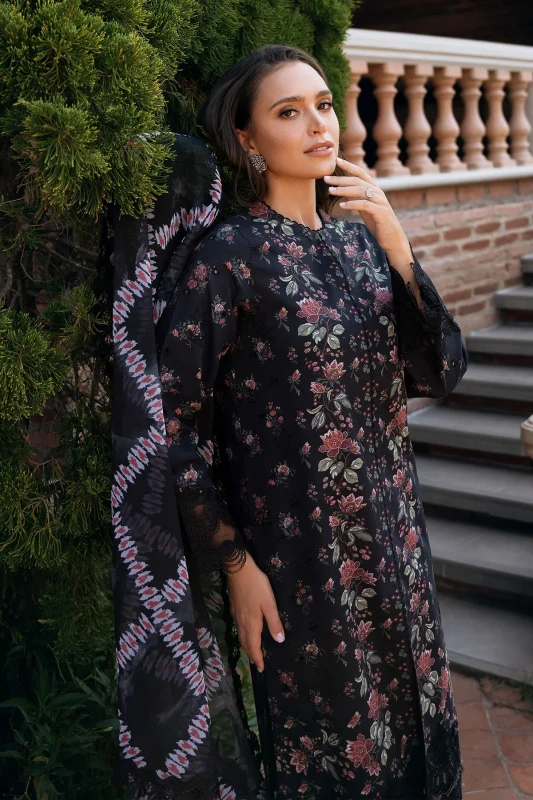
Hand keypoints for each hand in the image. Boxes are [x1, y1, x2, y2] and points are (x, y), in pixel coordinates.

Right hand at [226, 554, 284, 672]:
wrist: (238, 570)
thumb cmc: (257, 586)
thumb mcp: (269, 604)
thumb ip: (274, 622)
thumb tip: (279, 641)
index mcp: (252, 624)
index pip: (254, 646)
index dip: (258, 658)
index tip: (261, 669)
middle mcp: (242, 622)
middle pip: (246, 643)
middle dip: (251, 654)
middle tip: (256, 663)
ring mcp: (236, 615)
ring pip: (241, 636)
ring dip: (247, 646)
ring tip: (252, 651)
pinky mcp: (234, 608)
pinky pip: (238, 627)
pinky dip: (243, 635)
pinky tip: (245, 631)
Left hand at [325, 158, 412, 269]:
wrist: (392, 239)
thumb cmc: (377, 223)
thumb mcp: (365, 209)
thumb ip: (357, 199)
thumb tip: (343, 191)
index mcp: (374, 190)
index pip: (361, 173)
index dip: (349, 166)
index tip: (336, 161)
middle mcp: (378, 193)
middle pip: (358, 181)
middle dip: (341, 179)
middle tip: (326, 179)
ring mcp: (380, 202)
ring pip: (360, 191)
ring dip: (344, 190)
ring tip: (331, 191)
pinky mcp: (381, 212)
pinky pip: (365, 205)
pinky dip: (353, 204)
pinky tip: (342, 205)